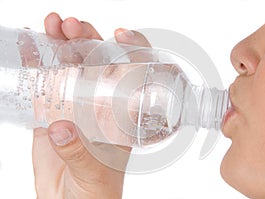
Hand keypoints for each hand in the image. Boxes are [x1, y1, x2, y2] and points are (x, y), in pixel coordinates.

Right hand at [32, 12, 150, 198]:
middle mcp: (98, 105)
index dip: (132, 50)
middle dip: (86, 38)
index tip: (120, 34)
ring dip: (61, 43)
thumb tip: (62, 127)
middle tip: (72, 26)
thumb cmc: (96, 192)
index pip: (133, 75)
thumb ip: (80, 152)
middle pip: (96, 62)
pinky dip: (36, 62)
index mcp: (118, 114)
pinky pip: (43, 82)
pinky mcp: (49, 112)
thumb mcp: (95, 173)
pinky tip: (31, 44)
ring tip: (52, 26)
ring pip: (69, 66)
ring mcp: (73, 106)